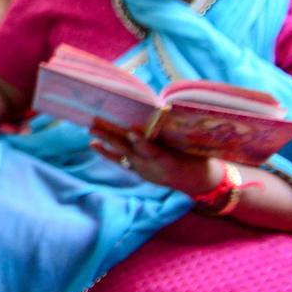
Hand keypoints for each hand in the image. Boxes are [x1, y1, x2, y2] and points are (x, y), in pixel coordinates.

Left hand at [90, 120, 219, 196]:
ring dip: (106, 141)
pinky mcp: (139, 170)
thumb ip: (180, 133)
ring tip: (91, 130)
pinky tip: (93, 144)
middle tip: (96, 125)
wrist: (199, 182)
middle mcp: (152, 167)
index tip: (132, 132)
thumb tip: (165, 108)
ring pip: (122, 154)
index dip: (142, 143)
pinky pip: (120, 161)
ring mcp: (144, 169)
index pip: (154, 152)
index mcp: (170, 162)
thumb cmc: (200, 159)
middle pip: (130, 150)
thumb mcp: (196, 148)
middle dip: (113, 137)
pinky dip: (107, 152)